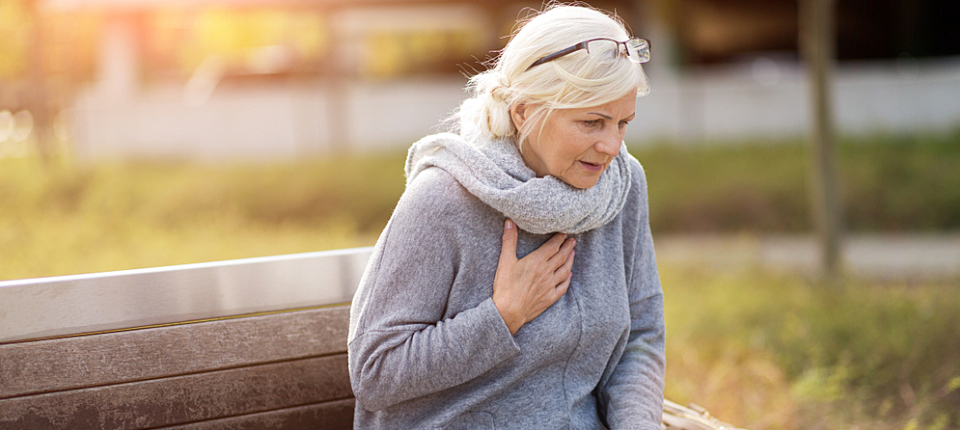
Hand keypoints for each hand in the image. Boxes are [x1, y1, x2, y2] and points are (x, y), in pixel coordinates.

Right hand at [492, 219, 575, 334]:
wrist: (509, 311)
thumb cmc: (505, 286)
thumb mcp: (505, 261)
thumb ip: (509, 240)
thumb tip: (510, 222)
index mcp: (537, 261)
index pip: (553, 246)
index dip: (560, 238)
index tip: (564, 233)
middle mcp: (547, 272)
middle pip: (562, 256)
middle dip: (568, 247)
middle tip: (573, 240)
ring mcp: (550, 285)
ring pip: (564, 270)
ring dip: (570, 260)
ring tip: (573, 253)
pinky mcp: (550, 297)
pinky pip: (563, 286)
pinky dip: (567, 279)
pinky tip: (569, 275)